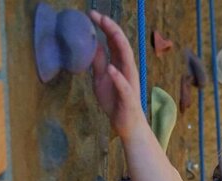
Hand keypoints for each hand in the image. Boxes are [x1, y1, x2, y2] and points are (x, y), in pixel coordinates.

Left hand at [89, 11, 146, 139]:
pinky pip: (124, 86)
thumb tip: (92, 43)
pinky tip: (111, 69)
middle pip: (122, 46)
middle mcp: (128, 70)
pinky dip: (118, 77)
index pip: (114, 42)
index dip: (105, 27)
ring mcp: (129, 83)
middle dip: (112, 29)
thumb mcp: (100, 78)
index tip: (92, 14)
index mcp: (121, 65)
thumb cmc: (115, 101)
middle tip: (98, 15)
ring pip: (127, 61)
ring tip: (110, 32)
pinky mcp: (128, 98)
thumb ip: (98, 62)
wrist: (126, 124)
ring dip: (119, 46)